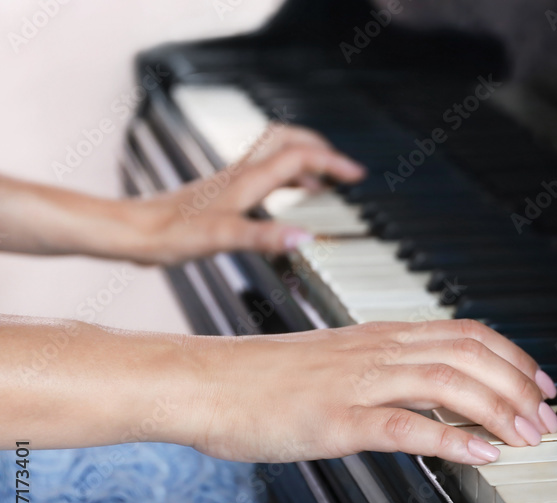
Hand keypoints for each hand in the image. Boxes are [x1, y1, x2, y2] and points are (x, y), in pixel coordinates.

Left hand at [120, 126, 364, 263]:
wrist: (132, 232)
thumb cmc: (169, 234)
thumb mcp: (223, 239)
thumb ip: (265, 238)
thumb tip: (305, 237)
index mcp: (247, 180)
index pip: (300, 156)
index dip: (332, 162)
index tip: (356, 175)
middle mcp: (240, 174)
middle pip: (288, 140)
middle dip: (321, 148)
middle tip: (343, 168)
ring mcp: (230, 181)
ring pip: (275, 154)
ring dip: (303, 160)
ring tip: (323, 181)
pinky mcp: (221, 193)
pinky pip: (262, 174)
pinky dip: (283, 179)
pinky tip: (282, 200)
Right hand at [184, 320, 556, 464]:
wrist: (203, 381)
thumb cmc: (264, 378)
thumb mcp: (336, 363)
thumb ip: (384, 371)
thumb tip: (428, 393)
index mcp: (379, 336)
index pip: (465, 332)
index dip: (513, 356)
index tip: (542, 383)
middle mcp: (377, 350)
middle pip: (469, 353)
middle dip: (520, 385)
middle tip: (547, 418)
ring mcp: (357, 382)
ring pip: (447, 383)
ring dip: (498, 410)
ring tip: (528, 436)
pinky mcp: (335, 419)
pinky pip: (404, 426)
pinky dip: (450, 439)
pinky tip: (480, 455)